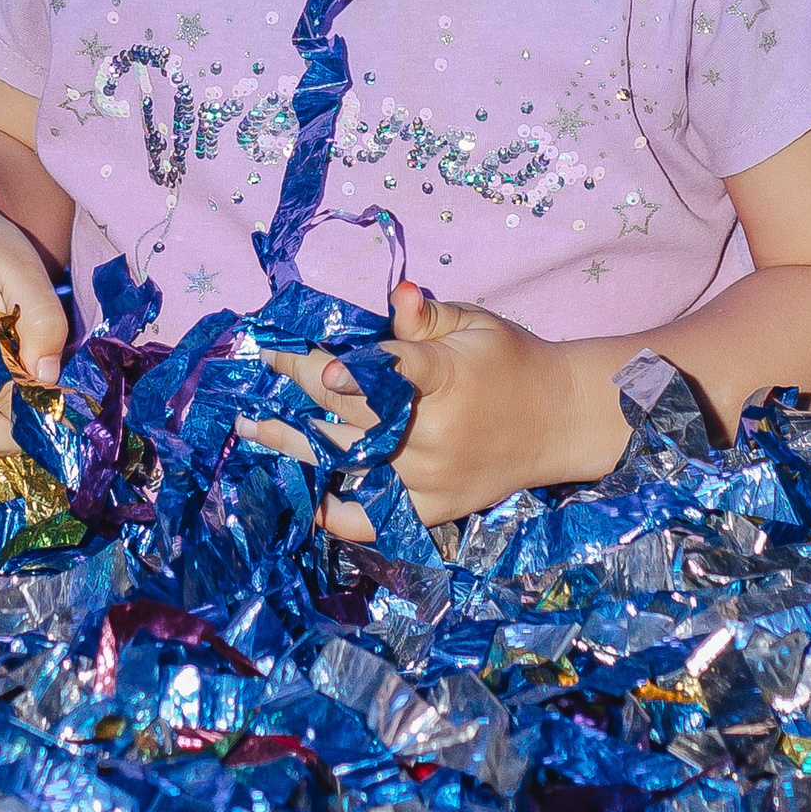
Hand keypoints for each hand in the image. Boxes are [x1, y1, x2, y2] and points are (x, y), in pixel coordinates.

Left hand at [250, 280, 626, 539]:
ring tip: (249, 423)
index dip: (355, 370)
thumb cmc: (510, 361)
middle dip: (300, 385)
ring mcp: (428, 477)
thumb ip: (428, 316)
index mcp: (447, 378)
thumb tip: (397, 293)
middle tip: (260, 365)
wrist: (560, 421)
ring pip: (347, 460)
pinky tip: (301, 495)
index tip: (318, 362)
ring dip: (292, 441)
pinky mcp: (429, 509)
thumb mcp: (476, 325)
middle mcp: (433, 433)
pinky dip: (333, 511)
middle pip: (353, 412)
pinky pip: (371, 518)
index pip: (394, 373)